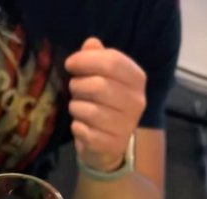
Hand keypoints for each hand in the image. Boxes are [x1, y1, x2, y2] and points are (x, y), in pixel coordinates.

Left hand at [65, 37, 145, 171]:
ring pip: (88, 110)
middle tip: (74, 88)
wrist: (109, 146)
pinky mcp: (111, 145)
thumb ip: (99, 58)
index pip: (112, 61)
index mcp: (137, 79)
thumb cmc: (105, 104)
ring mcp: (125, 126)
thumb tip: (91, 43)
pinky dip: (76, 126)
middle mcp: (136, 102)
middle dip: (78, 85)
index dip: (86, 60)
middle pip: (98, 85)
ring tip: (77, 107)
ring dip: (75, 107)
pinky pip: (83, 130)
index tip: (70, 64)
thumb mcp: (104, 77)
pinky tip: (80, 125)